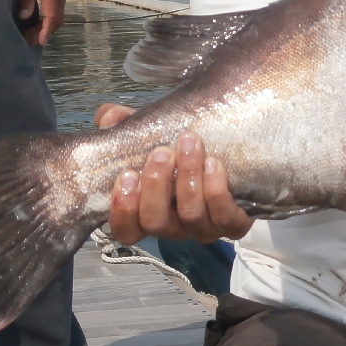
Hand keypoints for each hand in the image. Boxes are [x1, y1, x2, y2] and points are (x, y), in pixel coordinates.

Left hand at [17, 0, 66, 45]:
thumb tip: (25, 17)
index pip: (51, 19)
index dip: (45, 32)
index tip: (40, 42)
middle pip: (57, 20)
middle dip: (45, 32)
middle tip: (30, 40)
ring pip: (58, 15)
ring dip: (47, 25)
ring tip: (33, 32)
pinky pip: (57, 9)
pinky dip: (49, 18)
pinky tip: (39, 19)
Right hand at [99, 102, 252, 244]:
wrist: (235, 158)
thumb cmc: (182, 154)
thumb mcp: (153, 138)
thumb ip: (127, 128)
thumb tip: (109, 115)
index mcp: (149, 213)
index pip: (126, 230)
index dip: (123, 209)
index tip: (126, 175)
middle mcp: (174, 227)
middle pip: (156, 222)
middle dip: (156, 186)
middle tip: (161, 152)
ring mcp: (204, 228)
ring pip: (191, 215)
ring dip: (188, 178)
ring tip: (190, 144)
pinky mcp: (233, 225)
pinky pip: (225, 219)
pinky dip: (217, 192)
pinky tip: (214, 164)